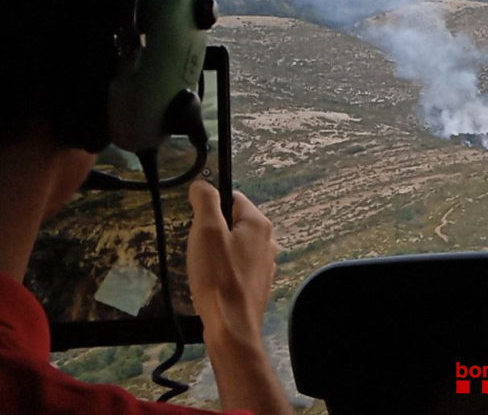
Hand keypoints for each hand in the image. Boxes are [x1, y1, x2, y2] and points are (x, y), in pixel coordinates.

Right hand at [187, 181, 276, 345]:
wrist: (232, 327)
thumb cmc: (219, 279)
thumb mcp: (206, 231)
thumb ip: (205, 201)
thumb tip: (203, 184)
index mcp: (258, 223)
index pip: (232, 197)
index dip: (210, 206)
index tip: (196, 221)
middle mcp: (267, 241)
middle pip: (232, 222)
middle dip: (212, 232)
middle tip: (199, 249)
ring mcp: (264, 263)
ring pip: (233, 246)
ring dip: (216, 253)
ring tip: (204, 269)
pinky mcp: (257, 283)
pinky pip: (235, 267)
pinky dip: (222, 271)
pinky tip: (212, 284)